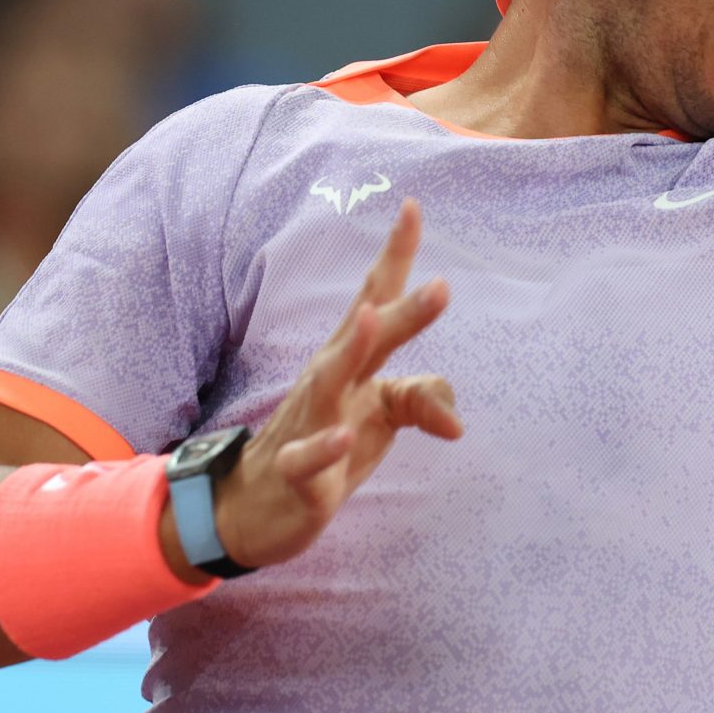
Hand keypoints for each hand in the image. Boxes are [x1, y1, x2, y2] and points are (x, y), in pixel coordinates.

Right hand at [186, 199, 459, 574]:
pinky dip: (324, 446)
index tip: (414, 206)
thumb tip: (457, 422)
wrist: (255, 506)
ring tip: (374, 319)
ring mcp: (310, 423)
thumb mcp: (382, 417)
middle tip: (442, 285)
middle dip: (399, 309)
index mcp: (352, 359)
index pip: (375, 297)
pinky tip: (343, 436)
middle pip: (364, 336)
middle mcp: (329, 380)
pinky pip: (307, 457)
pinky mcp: (297, 473)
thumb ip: (422, 400)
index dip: (395, 255)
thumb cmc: (327, 442)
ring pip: (329, 380)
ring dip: (353, 350)